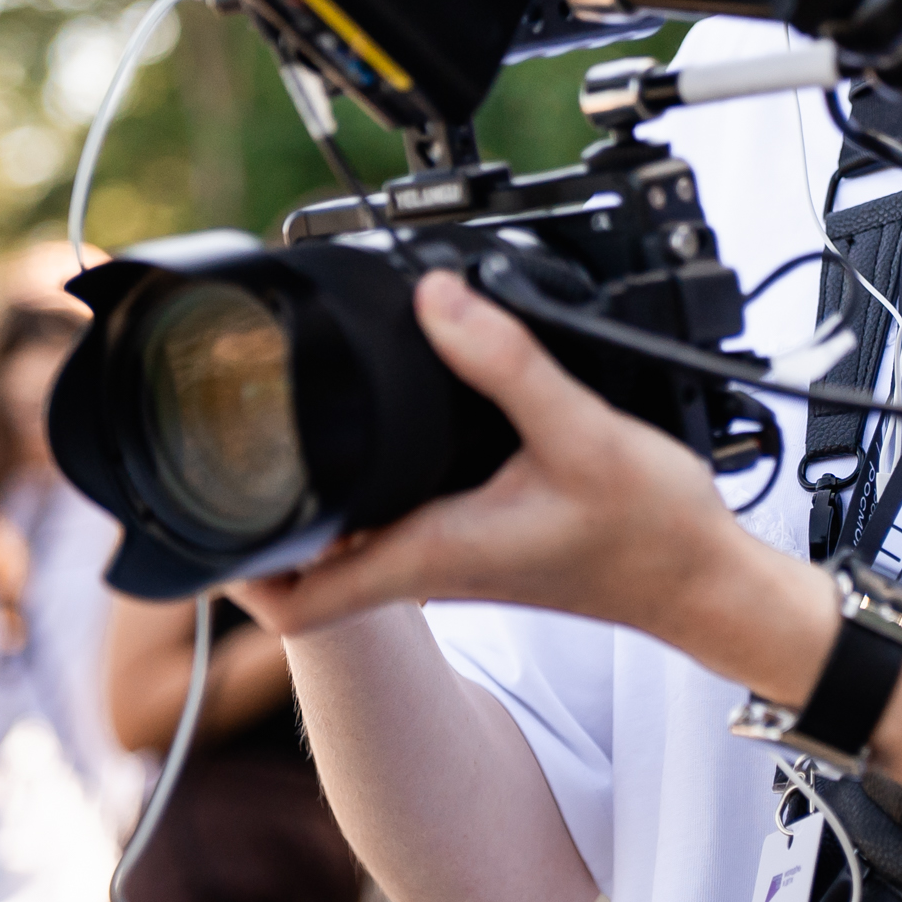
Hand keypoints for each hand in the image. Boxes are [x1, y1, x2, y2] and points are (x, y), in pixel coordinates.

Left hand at [235, 268, 762, 646]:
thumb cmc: (651, 533)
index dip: (231, 573)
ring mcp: (451, 559)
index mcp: (431, 555)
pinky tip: (378, 437)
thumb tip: (436, 298)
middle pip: (307, 567)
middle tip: (224, 445)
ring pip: (349, 544)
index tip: (198, 524)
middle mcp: (429, 566)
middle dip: (256, 518)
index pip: (298, 603)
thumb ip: (506, 361)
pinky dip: (366, 492)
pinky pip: (395, 523)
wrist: (703, 579)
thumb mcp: (579, 433)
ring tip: (286, 432)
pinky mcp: (477, 541)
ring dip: (311, 502)